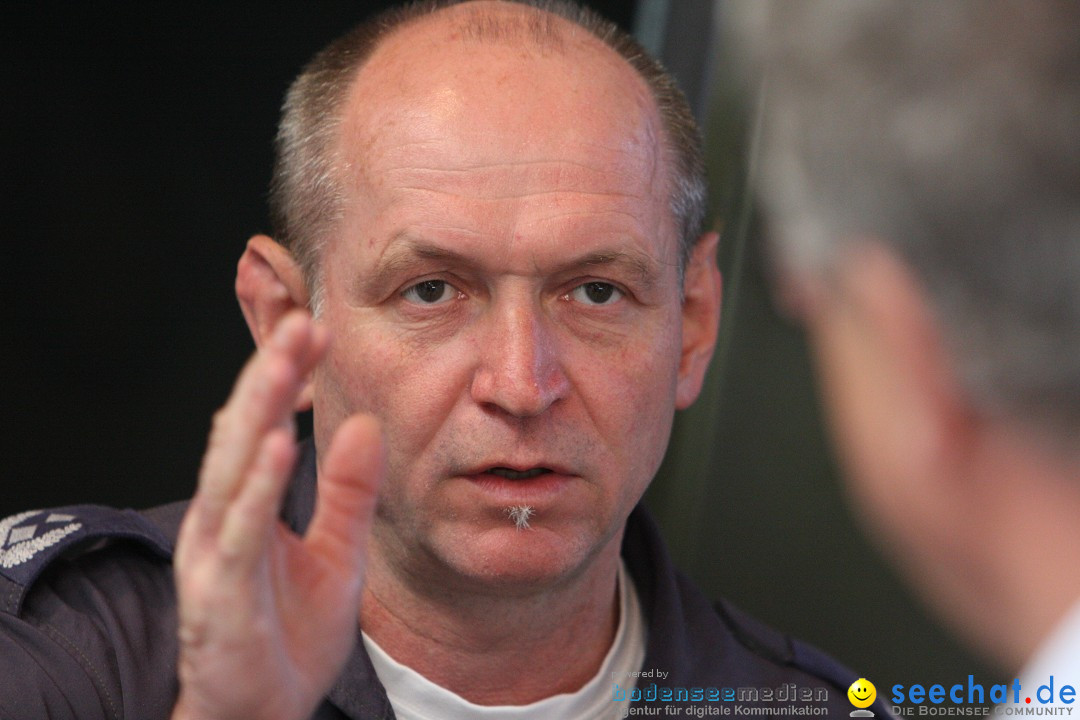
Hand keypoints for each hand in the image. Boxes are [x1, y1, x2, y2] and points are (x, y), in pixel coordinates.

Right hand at [171, 311, 383, 719]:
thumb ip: (348, 491)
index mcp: (249, 502)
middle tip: (300, 320)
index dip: (288, 376)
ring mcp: (215, 552)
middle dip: (270, 373)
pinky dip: (256, 488)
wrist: (265, 710)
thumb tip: (363, 423)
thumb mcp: (338, 551)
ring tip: (285, 363)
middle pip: (243, 430)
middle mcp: (223, 516)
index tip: (320, 327)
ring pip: (233, 467)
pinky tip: (277, 447)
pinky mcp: (220, 591)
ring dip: (258, 411)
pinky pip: (240, 532)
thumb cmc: (291, 631)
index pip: (267, 423)